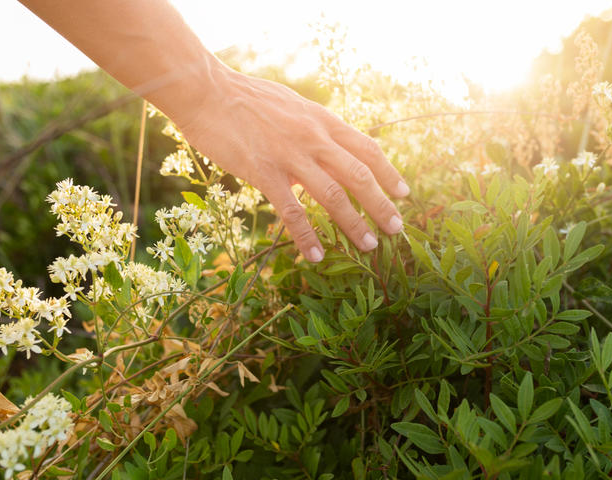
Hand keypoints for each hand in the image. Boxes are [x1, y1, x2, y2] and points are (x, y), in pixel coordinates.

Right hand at [177, 66, 409, 261]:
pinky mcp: (264, 172)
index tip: (404, 193)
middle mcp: (313, 137)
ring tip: (369, 246)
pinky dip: (307, 236)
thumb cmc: (245, 99)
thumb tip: (325, 149)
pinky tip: (315, 255)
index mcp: (321, 120)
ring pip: (333, 195)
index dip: (388, 173)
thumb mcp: (292, 106)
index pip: (366, 148)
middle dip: (382, 204)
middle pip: (359, 174)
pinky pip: (292, 211)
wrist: (207, 91)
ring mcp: (290, 155)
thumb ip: (312, 129)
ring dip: (354, 223)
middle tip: (397, 229)